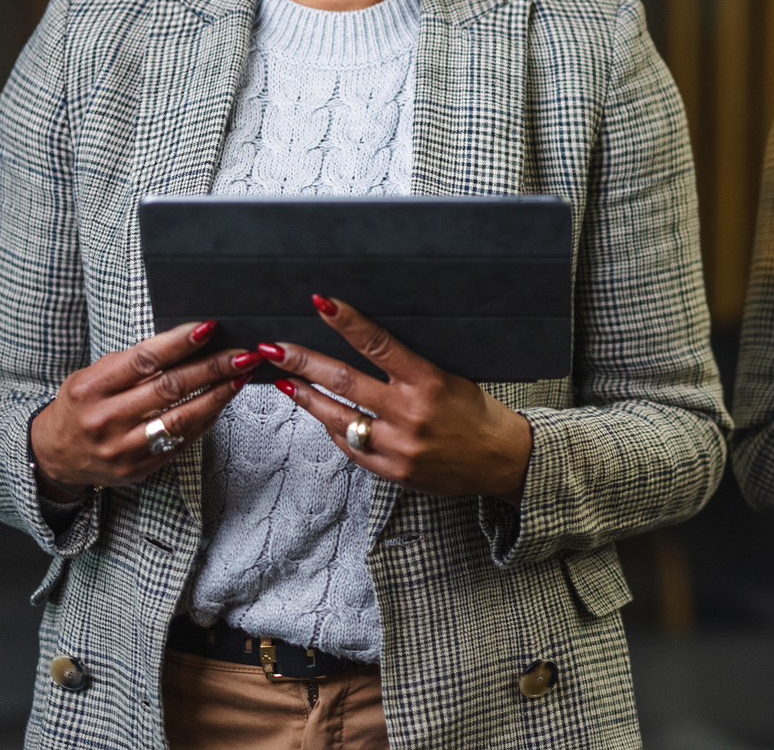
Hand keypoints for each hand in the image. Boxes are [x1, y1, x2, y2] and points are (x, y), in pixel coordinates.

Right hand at [28, 320, 254, 498]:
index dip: (180, 342)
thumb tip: (185, 342)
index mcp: (91, 388)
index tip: (210, 327)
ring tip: (241, 377)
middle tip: (242, 354)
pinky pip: (181, 441)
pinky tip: (222, 402)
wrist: (55, 455)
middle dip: (212, 368)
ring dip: (218, 395)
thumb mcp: (92, 375)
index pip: (144, 360)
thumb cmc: (80, 405)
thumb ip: (132, 362)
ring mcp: (122, 448)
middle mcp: (105, 419)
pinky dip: (206, 419)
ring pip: (181, 418)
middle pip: (169, 388)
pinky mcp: (138, 469)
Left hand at [260, 294, 534, 503]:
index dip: (346, 321)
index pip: (378, 343)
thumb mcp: (450, 377)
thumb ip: (409, 367)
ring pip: (337, 417)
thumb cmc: (476, 412)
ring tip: (285, 382)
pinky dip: (333, 429)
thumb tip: (366, 345)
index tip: (320, 303)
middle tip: (273, 348)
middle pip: (343, 381)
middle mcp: (409, 413)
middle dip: (302, 362)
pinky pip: (350, 447)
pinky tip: (322, 416)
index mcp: (428, 381)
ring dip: (306, 397)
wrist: (500, 460)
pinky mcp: (391, 471)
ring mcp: (397, 446)